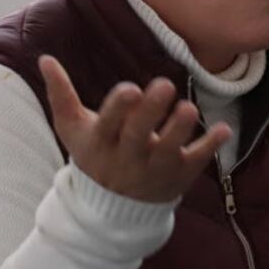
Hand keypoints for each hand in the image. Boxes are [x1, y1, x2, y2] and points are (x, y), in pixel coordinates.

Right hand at [38, 55, 230, 202]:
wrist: (112, 210)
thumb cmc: (94, 156)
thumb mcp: (73, 129)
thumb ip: (61, 94)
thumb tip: (45, 58)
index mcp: (100, 143)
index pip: (107, 125)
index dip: (118, 110)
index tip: (129, 89)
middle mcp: (127, 158)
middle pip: (139, 136)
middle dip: (150, 112)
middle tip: (164, 85)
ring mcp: (155, 169)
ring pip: (169, 150)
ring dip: (180, 129)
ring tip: (188, 108)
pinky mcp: (179, 176)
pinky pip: (196, 162)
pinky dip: (210, 147)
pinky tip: (223, 129)